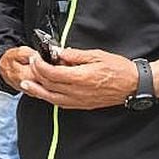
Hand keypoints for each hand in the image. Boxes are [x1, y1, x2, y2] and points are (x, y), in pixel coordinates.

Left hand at [19, 47, 137, 109]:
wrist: (132, 85)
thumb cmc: (117, 68)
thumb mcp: (96, 55)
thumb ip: (75, 55)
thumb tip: (58, 53)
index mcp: (80, 77)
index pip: (51, 73)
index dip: (40, 65)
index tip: (36, 57)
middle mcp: (77, 92)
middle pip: (49, 85)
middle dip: (36, 74)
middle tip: (31, 65)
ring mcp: (79, 101)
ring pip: (51, 98)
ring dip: (37, 91)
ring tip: (27, 84)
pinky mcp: (82, 105)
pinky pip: (60, 103)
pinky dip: (49, 98)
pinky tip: (44, 93)